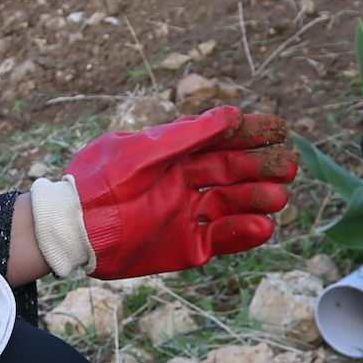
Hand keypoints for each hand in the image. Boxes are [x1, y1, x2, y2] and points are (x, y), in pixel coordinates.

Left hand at [68, 106, 298, 278]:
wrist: (71, 228)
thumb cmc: (101, 181)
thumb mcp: (143, 151)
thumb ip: (187, 136)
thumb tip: (231, 114)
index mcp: (174, 155)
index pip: (221, 140)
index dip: (251, 133)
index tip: (280, 129)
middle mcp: (184, 184)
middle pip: (233, 172)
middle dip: (263, 167)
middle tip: (290, 165)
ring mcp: (186, 216)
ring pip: (232, 205)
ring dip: (258, 200)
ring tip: (281, 197)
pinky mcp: (184, 247)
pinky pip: (220, 239)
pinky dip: (242, 233)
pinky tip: (262, 226)